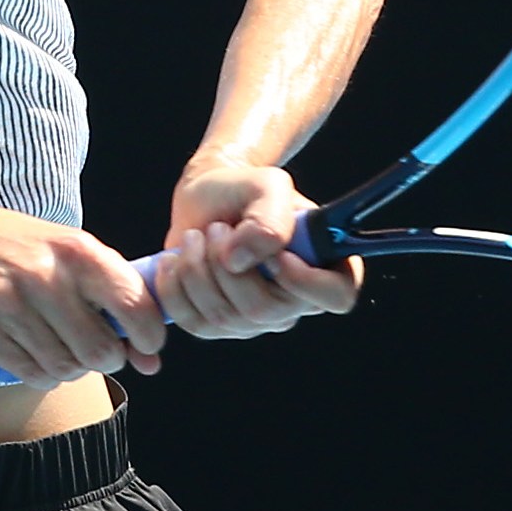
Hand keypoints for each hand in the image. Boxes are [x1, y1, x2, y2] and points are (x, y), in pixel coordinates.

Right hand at [0, 192, 169, 388]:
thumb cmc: (23, 248)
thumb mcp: (71, 252)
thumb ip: (115, 299)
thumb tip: (152, 363)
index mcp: (77, 250)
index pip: (134, 305)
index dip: (150, 336)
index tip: (146, 344)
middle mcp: (44, 274)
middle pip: (99, 352)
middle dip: (107, 359)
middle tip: (98, 349)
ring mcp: (8, 302)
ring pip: (64, 369)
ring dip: (71, 368)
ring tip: (62, 347)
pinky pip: (30, 375)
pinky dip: (42, 374)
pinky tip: (37, 353)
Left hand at [152, 162, 362, 340]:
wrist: (207, 198)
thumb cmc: (245, 190)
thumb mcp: (267, 184)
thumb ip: (269, 216)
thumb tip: (241, 261)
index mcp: (324, 265)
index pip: (336, 296)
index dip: (306, 282)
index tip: (277, 255)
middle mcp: (295, 301)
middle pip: (265, 310)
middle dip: (227, 265)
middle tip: (217, 229)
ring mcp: (257, 321)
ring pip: (224, 318)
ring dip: (198, 269)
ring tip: (197, 236)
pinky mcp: (219, 326)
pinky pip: (194, 322)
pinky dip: (175, 287)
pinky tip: (175, 259)